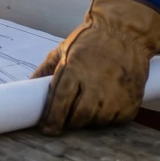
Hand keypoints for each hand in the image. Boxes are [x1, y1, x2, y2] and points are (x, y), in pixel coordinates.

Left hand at [33, 0, 159, 134]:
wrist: (126, 32)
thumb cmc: (92, 40)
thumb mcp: (63, 49)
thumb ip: (45, 69)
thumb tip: (28, 86)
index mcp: (74, 71)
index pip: (59, 104)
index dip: (51, 121)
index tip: (46, 128)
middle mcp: (95, 85)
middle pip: (78, 117)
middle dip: (69, 121)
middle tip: (66, 117)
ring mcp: (116, 95)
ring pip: (96, 121)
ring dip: (88, 119)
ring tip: (87, 105)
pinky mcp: (131, 102)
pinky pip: (114, 121)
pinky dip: (107, 117)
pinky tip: (104, 103)